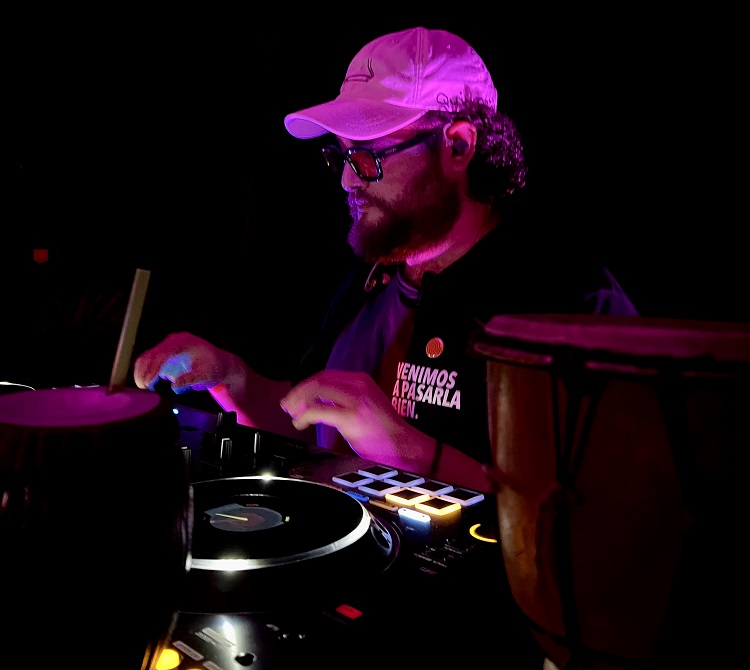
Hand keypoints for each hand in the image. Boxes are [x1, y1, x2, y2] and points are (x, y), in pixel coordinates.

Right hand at [133, 332, 237, 393]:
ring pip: (147, 357)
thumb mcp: (206, 374)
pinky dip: (146, 372)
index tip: (148, 384)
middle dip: (144, 372)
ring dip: (142, 372)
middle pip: (150, 354)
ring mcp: (168, 346)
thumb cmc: (215, 367)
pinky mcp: (166, 354)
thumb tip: (174, 386)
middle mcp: (173, 341)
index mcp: (183, 342)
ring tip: (144, 388)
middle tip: (144, 388)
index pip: (162, 354)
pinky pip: (150, 361)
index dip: (152, 370)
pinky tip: (147, 383)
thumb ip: (190, 379)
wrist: (221, 363)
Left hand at [279, 370, 425, 466]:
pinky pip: (318, 410)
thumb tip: (316, 401)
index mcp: (361, 380)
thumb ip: (344, 399)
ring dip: (299, 401)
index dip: (306, 385)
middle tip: (287, 405)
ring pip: (316, 389)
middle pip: (319, 379)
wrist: (405, 447)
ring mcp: (355, 400)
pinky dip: (304, 415)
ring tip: (293, 414)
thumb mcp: (366, 404)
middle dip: (299, 391)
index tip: (295, 397)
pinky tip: (300, 423)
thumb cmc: (384, 432)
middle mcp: (358, 385)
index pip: (326, 375)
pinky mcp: (351, 417)